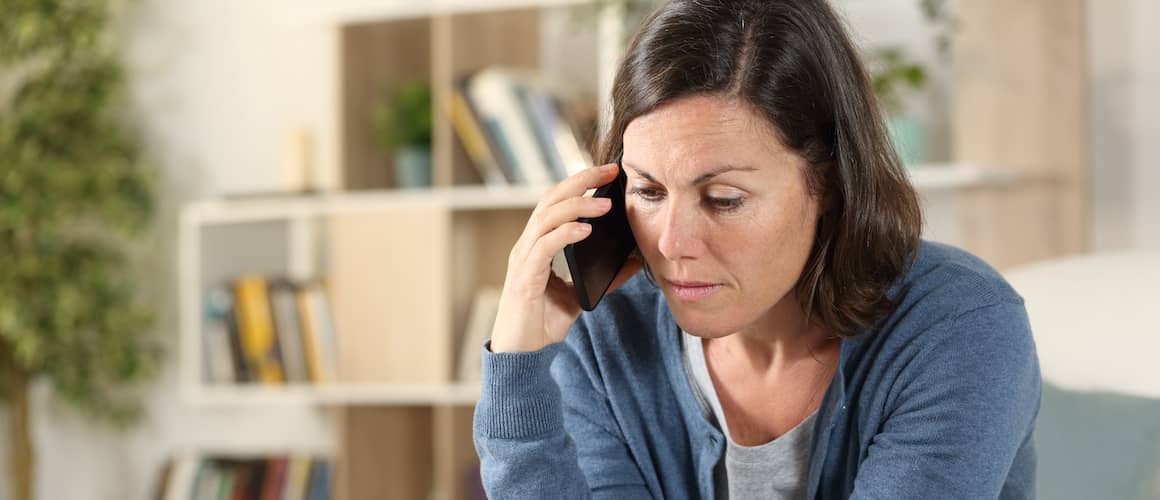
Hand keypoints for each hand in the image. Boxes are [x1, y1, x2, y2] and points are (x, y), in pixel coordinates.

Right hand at [490, 163, 644, 352]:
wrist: (522, 356)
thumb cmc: (543, 323)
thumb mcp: (580, 295)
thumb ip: (604, 278)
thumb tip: (635, 262)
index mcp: (537, 245)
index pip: (556, 202)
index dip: (580, 183)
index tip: (609, 172)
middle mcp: (527, 246)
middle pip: (550, 199)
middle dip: (580, 181)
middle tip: (609, 171)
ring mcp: (523, 261)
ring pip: (546, 218)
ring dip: (577, 206)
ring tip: (604, 204)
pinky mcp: (524, 280)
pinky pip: (543, 248)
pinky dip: (565, 234)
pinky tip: (586, 230)